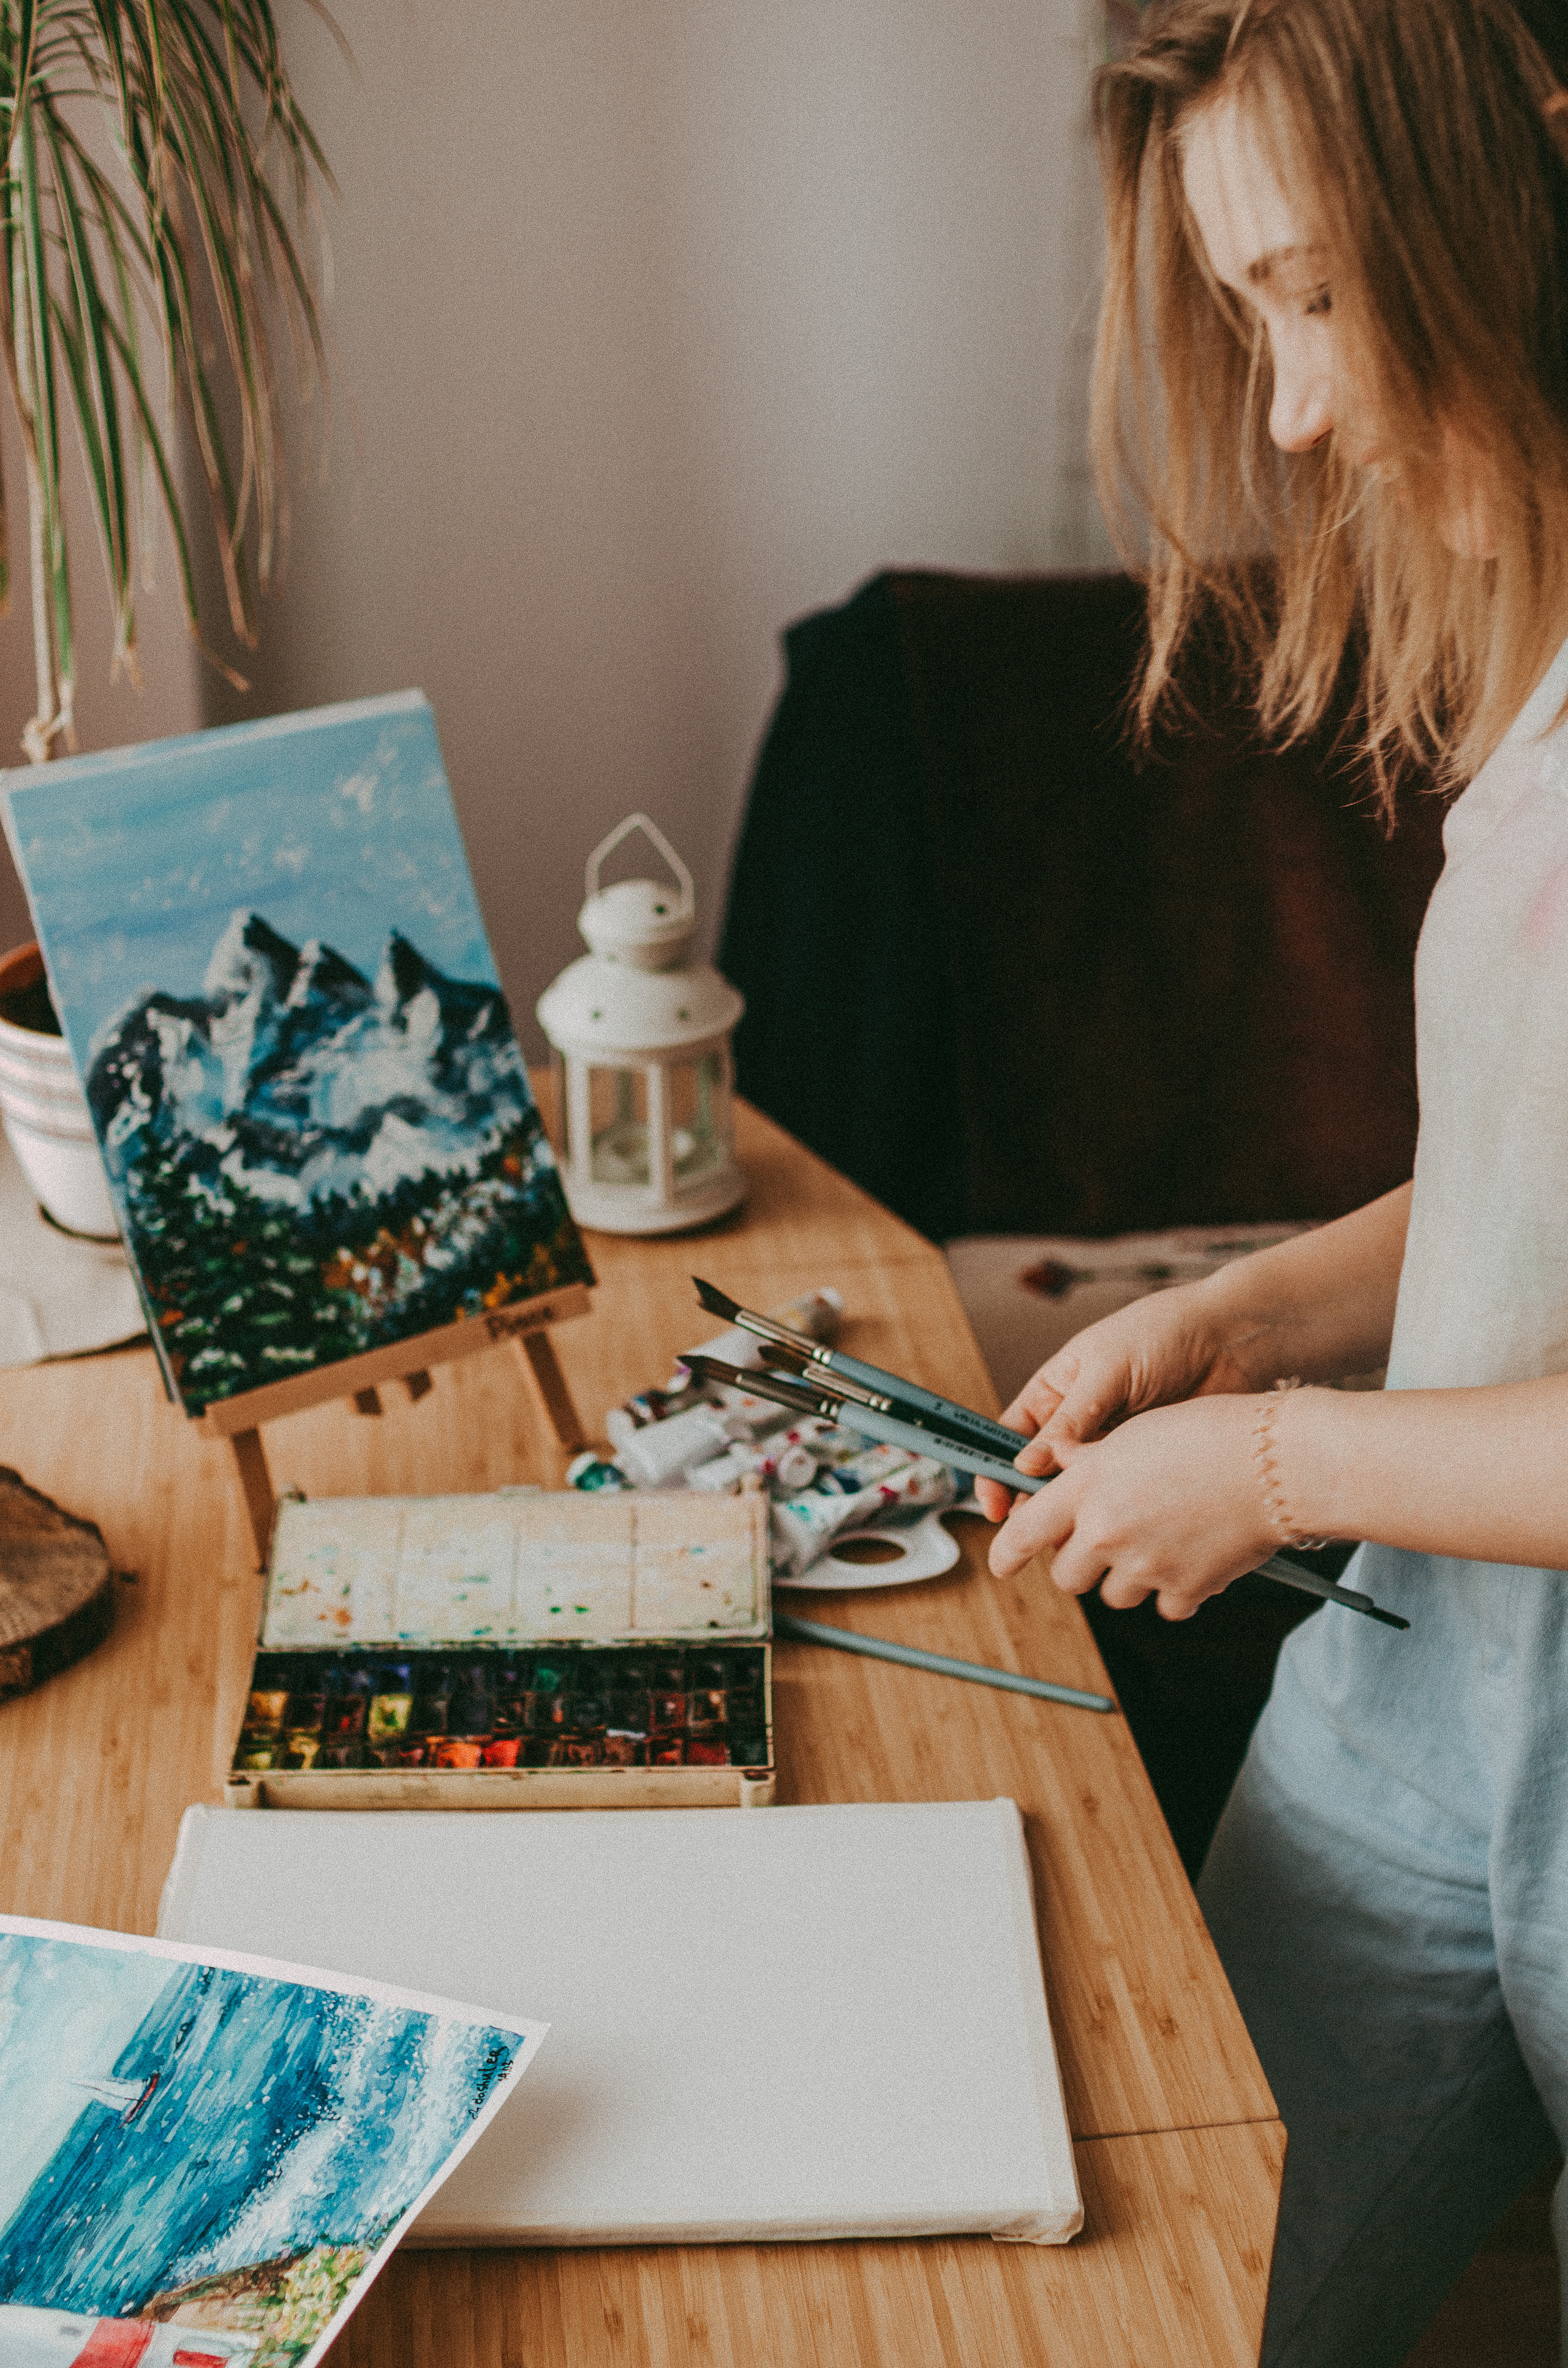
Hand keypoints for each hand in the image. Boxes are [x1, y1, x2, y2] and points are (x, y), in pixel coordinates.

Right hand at [972, 1280, 1254, 1522]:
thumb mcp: (1106, 1369)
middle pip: (1038, 1475)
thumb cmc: (1162, 1332)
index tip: (996, 1505)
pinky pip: (1116, 1499)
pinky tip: (1119, 1519)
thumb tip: (1027, 1464)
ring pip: (1077, 1494)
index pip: (1008, 1439)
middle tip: (1041, 1528)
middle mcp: (1075, 1424)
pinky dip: (1113, 1513)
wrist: (1230, 1339)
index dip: (996, 1473)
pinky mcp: (1143, 1469)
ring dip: (1075, 1514)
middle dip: (1033, 1504)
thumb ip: (1069, 1418)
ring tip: (1082, 1527)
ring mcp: (1109, 1449)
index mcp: (1052, 1391)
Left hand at [988, 1392, 1275, 1619]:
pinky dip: (1175, 1590)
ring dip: (1129, 1576)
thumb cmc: (1208, 1434)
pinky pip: (1165, 1606)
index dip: (1005, 1552)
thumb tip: (1056, 1465)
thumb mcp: (1133, 1433)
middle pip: (1067, 1575)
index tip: (1000, 1562)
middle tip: (1108, 1542)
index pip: (1024, 1530)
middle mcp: (1107, 1530)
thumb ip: (1088, 1459)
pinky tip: (1194, 1555)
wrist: (1275, 1463)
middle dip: (1081, 1563)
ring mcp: (1146, 1565)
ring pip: (1115, 1594)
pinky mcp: (1185, 1591)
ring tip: (1161, 1539)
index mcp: (1087, 1486)